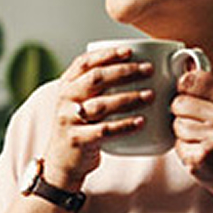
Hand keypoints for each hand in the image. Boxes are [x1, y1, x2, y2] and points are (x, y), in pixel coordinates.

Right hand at [43, 46, 153, 189]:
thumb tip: (138, 72)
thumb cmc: (81, 127)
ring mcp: (69, 119)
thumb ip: (99, 88)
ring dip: (128, 98)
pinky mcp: (77, 139)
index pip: (85, 62)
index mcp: (67, 85)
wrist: (62, 162)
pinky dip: (124, 125)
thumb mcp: (82, 103)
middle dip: (124, 71)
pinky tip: (141, 121)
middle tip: (148, 70)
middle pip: (95, 79)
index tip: (130, 51)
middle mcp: (65, 99)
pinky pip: (104, 130)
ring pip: (101, 104)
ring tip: (150, 95)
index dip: (107, 54)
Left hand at [171, 70, 212, 198]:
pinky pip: (178, 145)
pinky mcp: (202, 156)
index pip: (190, 80)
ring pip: (176, 124)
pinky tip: (203, 154)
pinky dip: (186, 151)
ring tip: (204, 142)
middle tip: (201, 127)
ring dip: (184, 135)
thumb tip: (183, 68)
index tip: (191, 99)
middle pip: (178, 103)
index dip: (185, 90)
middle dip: (183, 115)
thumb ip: (209, 90)